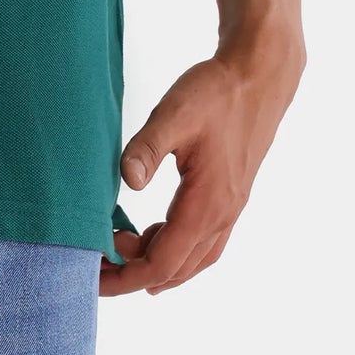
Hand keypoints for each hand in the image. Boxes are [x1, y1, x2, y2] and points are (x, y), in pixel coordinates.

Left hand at [99, 36, 304, 298]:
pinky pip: (202, 243)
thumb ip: (147, 148)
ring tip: (118, 249)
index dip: (126, 277)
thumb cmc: (217, 93)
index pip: (162, 262)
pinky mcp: (230, 199)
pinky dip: (174, 249)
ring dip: (155, 264)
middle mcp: (221, 217)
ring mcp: (229, 210)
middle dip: (133, 275)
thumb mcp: (174, 113)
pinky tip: (153, 234)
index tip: (94, 276)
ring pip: (191, 261)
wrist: (260, 77)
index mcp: (206, 205)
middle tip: (95, 263)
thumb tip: (126, 181)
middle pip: (174, 270)